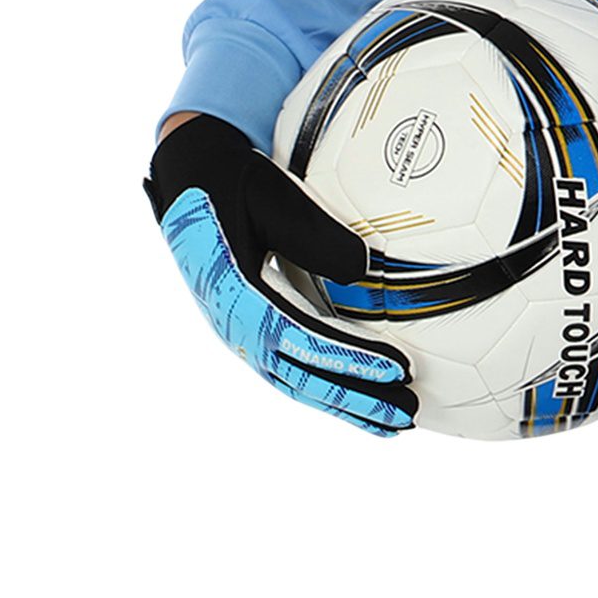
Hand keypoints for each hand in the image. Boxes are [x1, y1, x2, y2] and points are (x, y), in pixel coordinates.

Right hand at [144, 111, 418, 435]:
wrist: (190, 177)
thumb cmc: (234, 183)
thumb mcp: (270, 198)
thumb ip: (312, 235)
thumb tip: (363, 270)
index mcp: (236, 297)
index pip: (302, 340)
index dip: (350, 359)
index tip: (396, 370)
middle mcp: (235, 326)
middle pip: (301, 375)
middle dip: (356, 398)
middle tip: (407, 413)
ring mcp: (239, 332)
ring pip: (296, 380)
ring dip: (345, 402)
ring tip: (393, 420)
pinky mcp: (249, 327)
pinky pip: (289, 366)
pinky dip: (325, 385)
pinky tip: (358, 396)